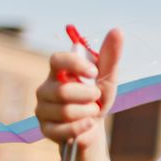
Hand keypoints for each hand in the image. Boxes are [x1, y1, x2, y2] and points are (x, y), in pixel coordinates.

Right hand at [35, 29, 123, 150]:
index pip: (56, 60)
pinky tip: (88, 124)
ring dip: (88, 112)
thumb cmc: (97, 97)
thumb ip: (110, 55)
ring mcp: (43, 109)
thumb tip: (117, 30)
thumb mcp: (107, 77)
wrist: (94, 126)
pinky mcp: (45, 129)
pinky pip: (63, 130)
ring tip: (92, 111)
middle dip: (88, 95)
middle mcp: (46, 88)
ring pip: (65, 111)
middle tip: (96, 97)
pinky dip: (81, 127)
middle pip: (62, 91)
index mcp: (59, 71)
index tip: (94, 72)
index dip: (75, 64)